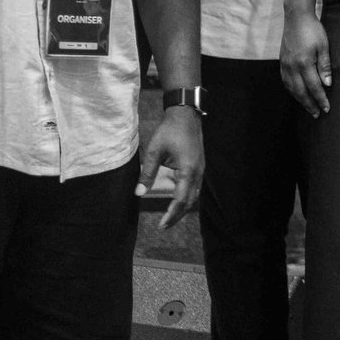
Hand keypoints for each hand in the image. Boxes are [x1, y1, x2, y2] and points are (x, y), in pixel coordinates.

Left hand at [138, 108, 203, 228]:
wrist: (185, 114)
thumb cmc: (169, 130)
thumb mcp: (154, 151)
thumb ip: (147, 173)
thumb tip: (139, 193)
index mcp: (187, 170)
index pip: (180, 199)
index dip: (171, 214)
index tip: (161, 225)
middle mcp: (197, 172)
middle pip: (190, 201)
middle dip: (177, 215)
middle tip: (164, 226)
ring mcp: (200, 169)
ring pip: (194, 195)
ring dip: (183, 207)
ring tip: (170, 217)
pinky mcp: (199, 166)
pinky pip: (195, 187)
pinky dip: (187, 197)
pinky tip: (177, 200)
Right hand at [279, 11, 331, 116]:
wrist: (296, 17)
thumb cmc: (313, 29)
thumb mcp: (324, 46)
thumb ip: (325, 66)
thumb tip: (328, 85)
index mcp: (304, 62)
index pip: (314, 87)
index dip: (320, 99)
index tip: (327, 108)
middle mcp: (292, 66)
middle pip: (301, 91)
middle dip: (310, 104)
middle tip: (318, 114)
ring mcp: (285, 64)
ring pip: (291, 88)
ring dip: (300, 100)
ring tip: (309, 108)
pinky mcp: (282, 61)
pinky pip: (285, 81)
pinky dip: (291, 91)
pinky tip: (297, 94)